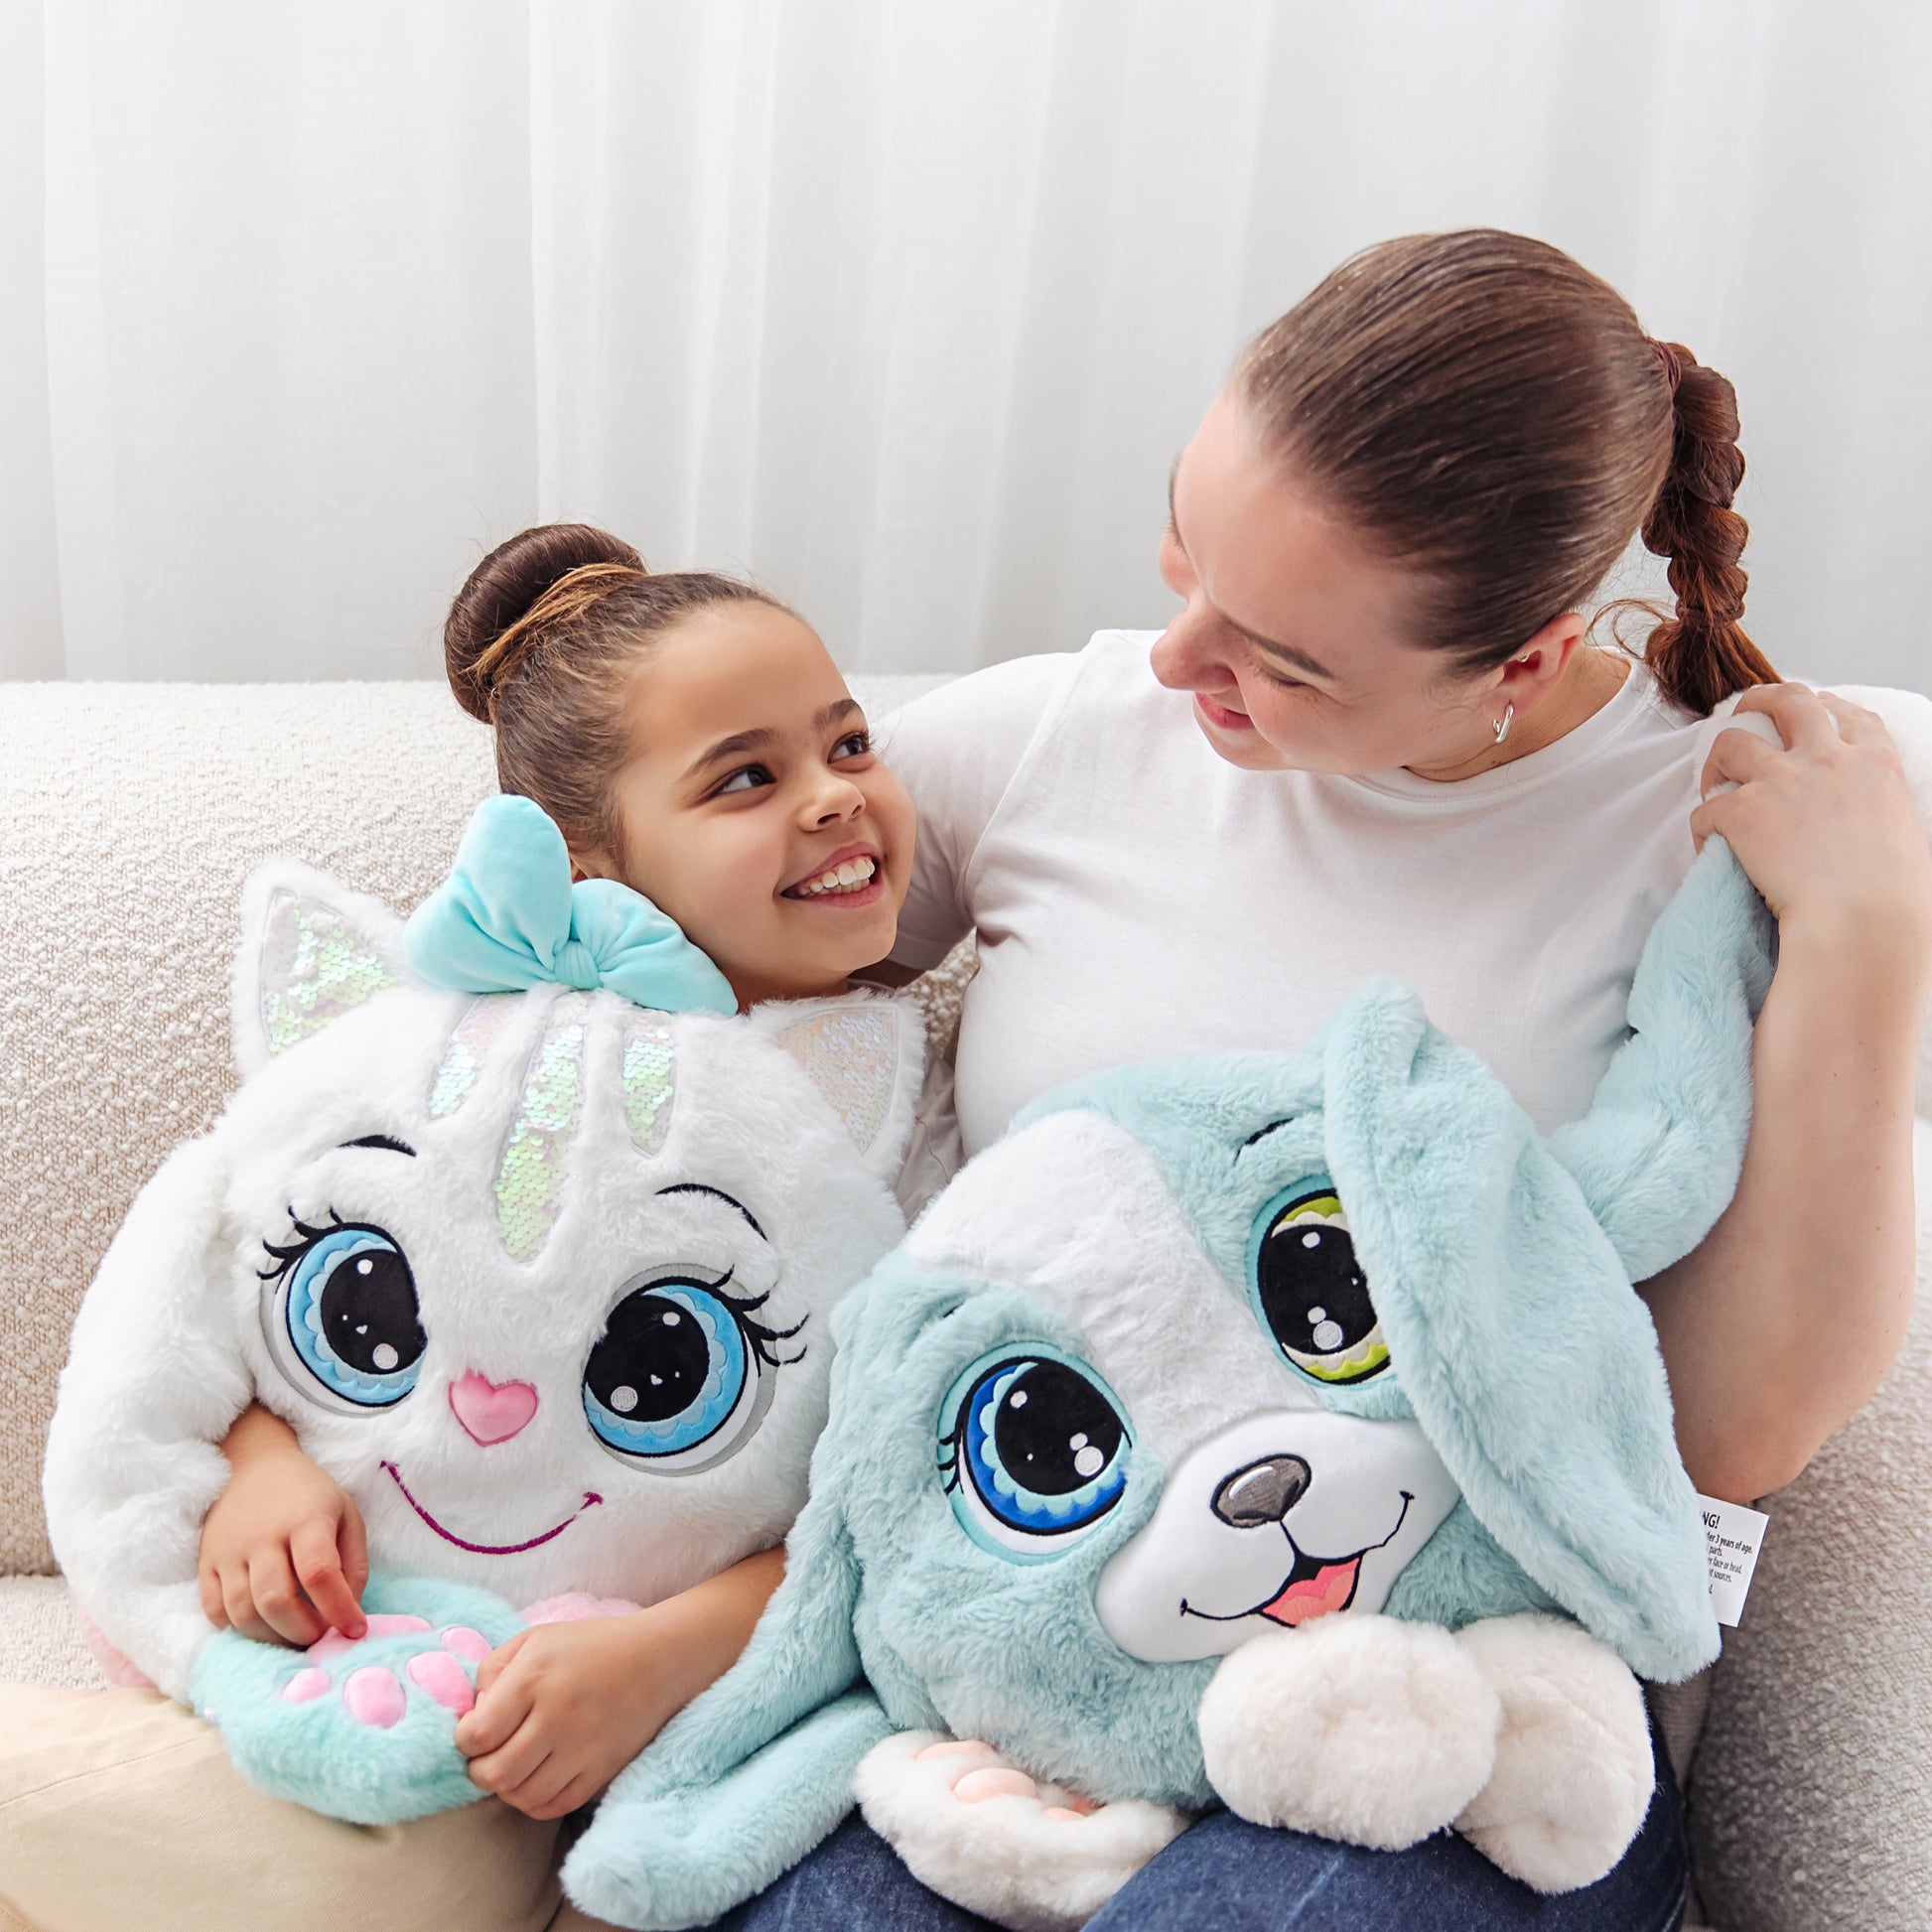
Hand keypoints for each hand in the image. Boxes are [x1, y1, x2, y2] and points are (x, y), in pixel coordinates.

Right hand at [199, 1404, 368, 1646]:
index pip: (319, 1573)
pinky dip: (239, 1630)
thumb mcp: (347, 1516)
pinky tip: (262, 1624)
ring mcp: (228, 1550)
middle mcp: (262, 1536)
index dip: (338, 1610)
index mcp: (305, 1519)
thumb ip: (354, 1565)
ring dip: (271, 1637)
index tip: (354, 1631)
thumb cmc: (310, 1497)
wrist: (256, 1466)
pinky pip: (215, 1611)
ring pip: (242, 1613)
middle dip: (302, 1632)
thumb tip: (348, 1613)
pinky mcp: (205, 1562)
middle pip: (276, 1600)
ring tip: (293, 1634)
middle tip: (319, 1636)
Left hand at [456, 1616, 676, 1820]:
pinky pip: (553, 1807)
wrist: (658, 1659)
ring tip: (513, 1767)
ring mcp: (582, 1749)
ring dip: (506, 1789)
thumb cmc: (590, 1646)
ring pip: (521, 1797)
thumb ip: (492, 1670)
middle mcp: (557, 1716)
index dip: (463, 1741)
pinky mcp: (602, 1771)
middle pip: (494, 1774)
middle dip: (479, 1772)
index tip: (472, 1733)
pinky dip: (534, 1801)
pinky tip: (536, 1779)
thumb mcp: (536, 1639)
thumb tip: (471, 1715)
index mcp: (534, 1678)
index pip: (476, 1735)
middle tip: (487, 1757)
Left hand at [1692, 684, 1931, 957]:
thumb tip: (1867, 828)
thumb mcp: (1905, 834)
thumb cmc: (1894, 896)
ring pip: (1731, 742)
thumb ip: (1880, 812)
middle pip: (1789, 702)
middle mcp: (1827, 759)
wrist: (1863, 920)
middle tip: (1745, 712)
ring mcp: (1781, 781)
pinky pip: (1705, 810)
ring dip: (1717, 760)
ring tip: (1714, 783)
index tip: (1814, 707)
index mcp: (1875, 764)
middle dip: (1761, 699)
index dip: (1827, 706)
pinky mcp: (1742, 812)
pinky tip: (1707, 847)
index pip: (1849, 716)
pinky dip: (1701, 828)